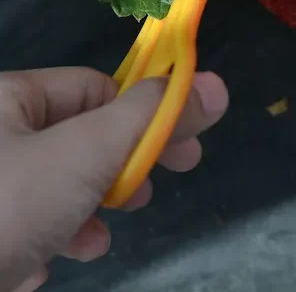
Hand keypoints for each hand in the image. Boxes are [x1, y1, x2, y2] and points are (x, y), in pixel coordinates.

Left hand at [0, 66, 227, 291]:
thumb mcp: (86, 154)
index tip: (181, 147)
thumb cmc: (5, 207)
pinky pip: (16, 223)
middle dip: (115, 169)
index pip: (96, 89)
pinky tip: (37, 269)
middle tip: (148, 195)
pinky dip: (37, 241)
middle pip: (74, 139)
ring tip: (94, 241)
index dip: (144, 113)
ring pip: (48, 186)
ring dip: (79, 213)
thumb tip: (214, 86)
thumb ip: (150, 118)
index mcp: (8, 98)